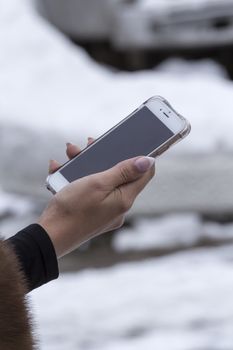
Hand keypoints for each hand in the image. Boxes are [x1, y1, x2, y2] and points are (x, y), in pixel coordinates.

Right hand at [38, 138, 155, 257]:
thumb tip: (148, 161)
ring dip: (85, 165)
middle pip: (119, 175)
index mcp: (125, 199)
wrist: (49, 236)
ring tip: (70, 153)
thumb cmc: (73, 209)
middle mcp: (118, 207)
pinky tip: (60, 170)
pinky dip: (76, 179)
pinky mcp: (91, 214)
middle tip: (89, 144)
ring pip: (101, 181)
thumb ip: (123, 171)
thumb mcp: (98, 183)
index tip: (134, 143)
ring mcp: (104, 212)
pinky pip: (88, 192)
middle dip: (104, 157)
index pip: (144, 175)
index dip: (142, 158)